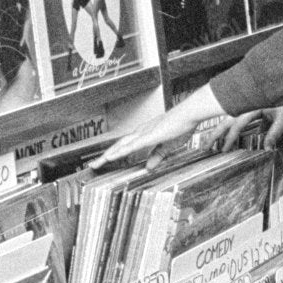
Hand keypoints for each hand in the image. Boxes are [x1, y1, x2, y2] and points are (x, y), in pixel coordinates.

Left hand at [96, 95, 230, 166]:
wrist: (188, 115)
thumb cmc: (181, 126)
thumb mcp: (168, 146)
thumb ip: (157, 156)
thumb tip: (148, 167)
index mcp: (144, 134)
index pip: (125, 146)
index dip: (113, 153)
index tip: (104, 160)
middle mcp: (140, 132)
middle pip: (118, 146)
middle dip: (105, 156)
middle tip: (93, 165)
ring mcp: (143, 134)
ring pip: (120, 146)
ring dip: (108, 155)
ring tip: (97, 164)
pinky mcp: (148, 136)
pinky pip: (131, 146)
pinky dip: (120, 152)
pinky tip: (111, 157)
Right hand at [206, 102, 282, 151]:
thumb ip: (274, 133)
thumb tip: (267, 148)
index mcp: (249, 107)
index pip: (235, 126)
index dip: (229, 139)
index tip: (223, 149)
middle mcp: (243, 103)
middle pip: (224, 121)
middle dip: (215, 134)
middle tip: (204, 146)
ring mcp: (243, 101)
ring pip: (227, 116)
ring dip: (219, 128)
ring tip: (211, 138)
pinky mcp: (246, 100)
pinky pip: (233, 111)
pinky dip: (227, 121)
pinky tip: (224, 126)